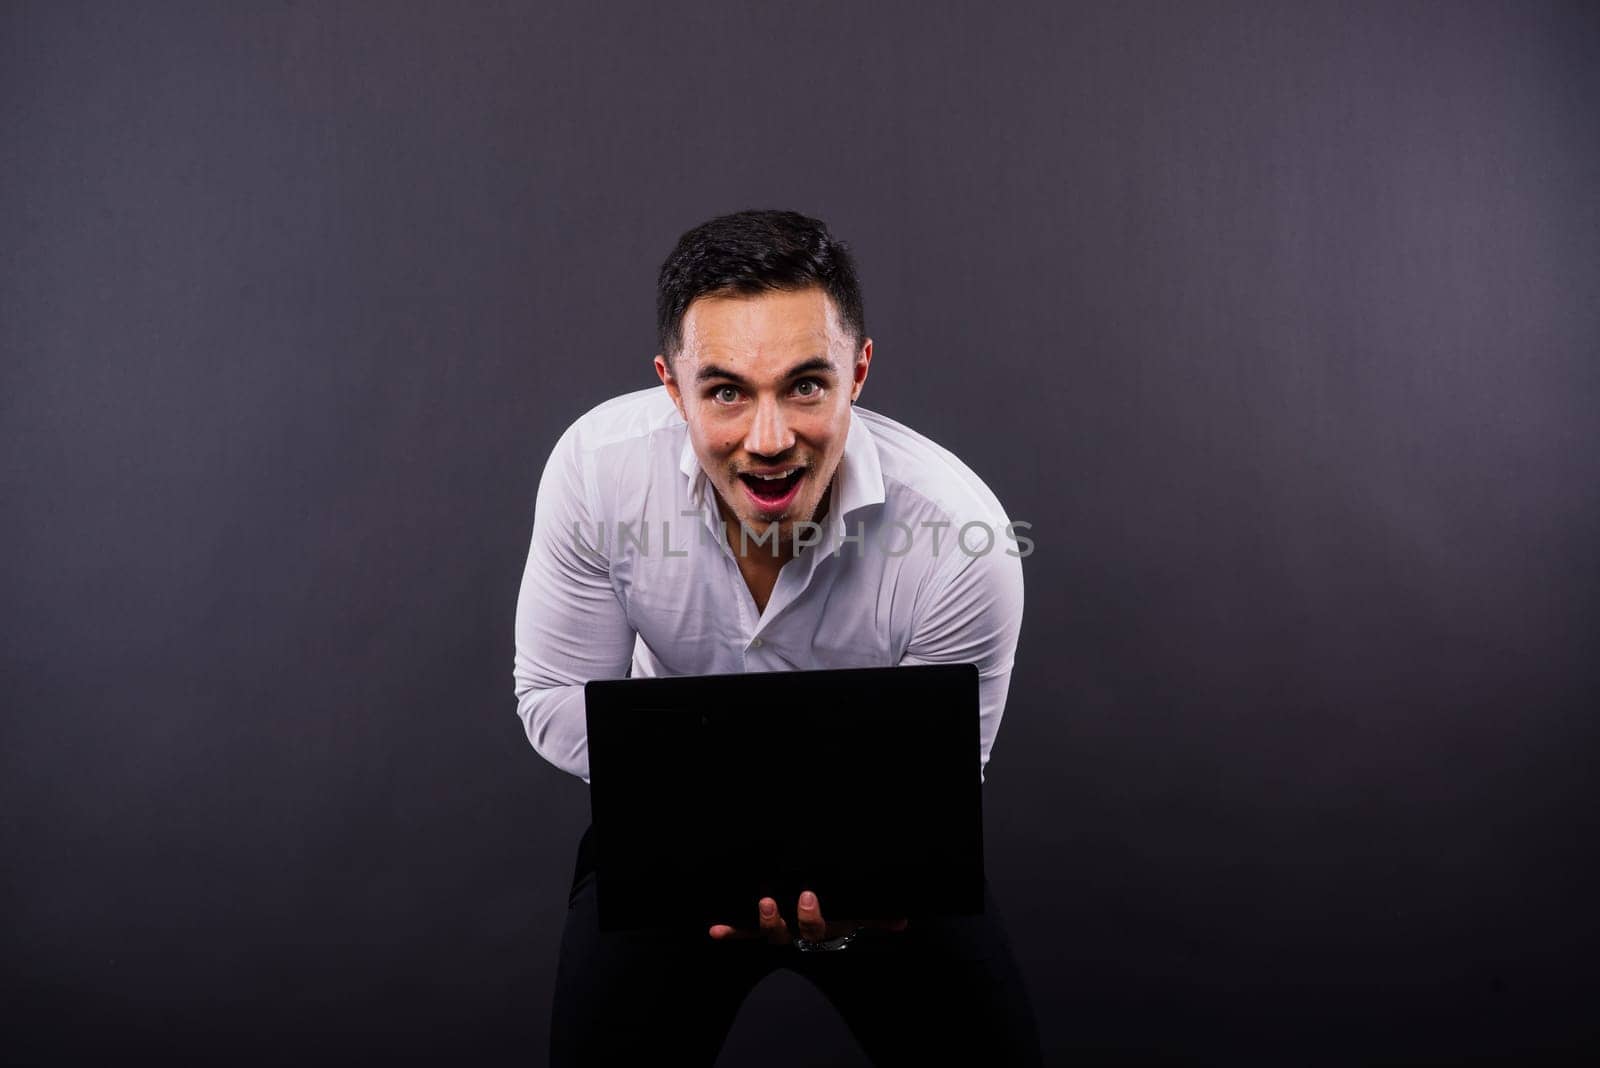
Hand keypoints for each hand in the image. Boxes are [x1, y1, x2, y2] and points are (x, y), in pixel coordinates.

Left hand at [708, 889, 908, 943]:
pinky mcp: (762, 927)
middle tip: (770, 901)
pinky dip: (732, 933)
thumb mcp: (861, 915)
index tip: (807, 896)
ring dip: (758, 921)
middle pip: (784, 934)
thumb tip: (901, 921)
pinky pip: (745, 933)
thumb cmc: (845, 913)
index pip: (814, 929)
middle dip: (777, 919)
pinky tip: (715, 931)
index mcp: (820, 930)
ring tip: (756, 904)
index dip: (809, 917)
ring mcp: (778, 931)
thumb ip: (880, 916)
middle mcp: (796, 934)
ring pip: (766, 932)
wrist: (830, 924)